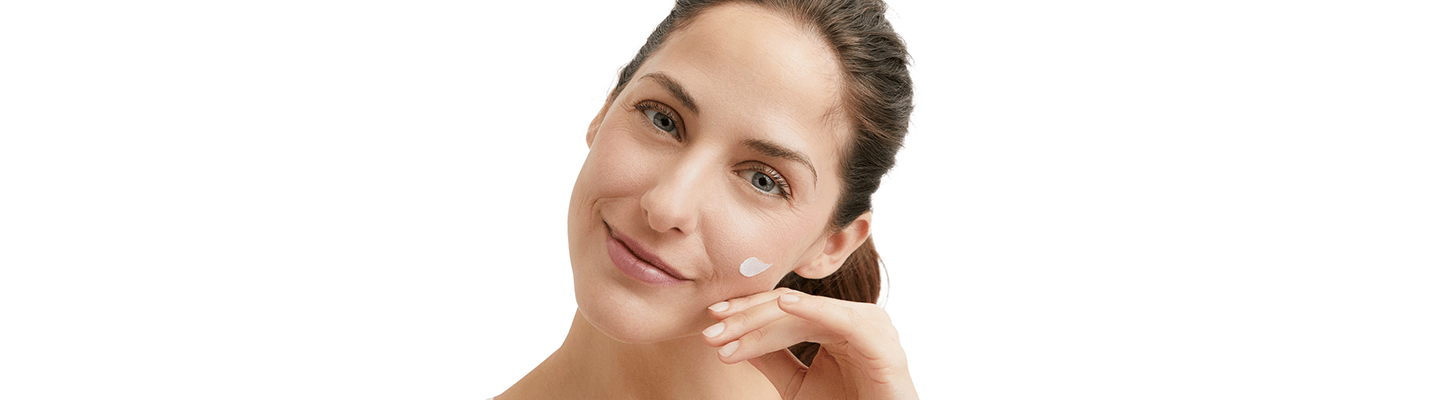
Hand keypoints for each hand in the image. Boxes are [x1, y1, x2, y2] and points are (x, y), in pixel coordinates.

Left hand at [701, 288, 918, 399]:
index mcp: (833, 324)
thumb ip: (773, 360)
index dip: (745, 316)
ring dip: (762, 321)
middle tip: (711, 328)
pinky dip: (813, 309)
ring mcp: (867, 325)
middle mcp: (850, 318)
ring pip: (806, 312)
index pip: (782, 312)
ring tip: (729, 330)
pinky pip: (842, 319)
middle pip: (789, 308)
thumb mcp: (799, 385)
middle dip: (746, 318)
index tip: (710, 323)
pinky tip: (784, 304)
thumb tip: (734, 340)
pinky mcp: (879, 340)